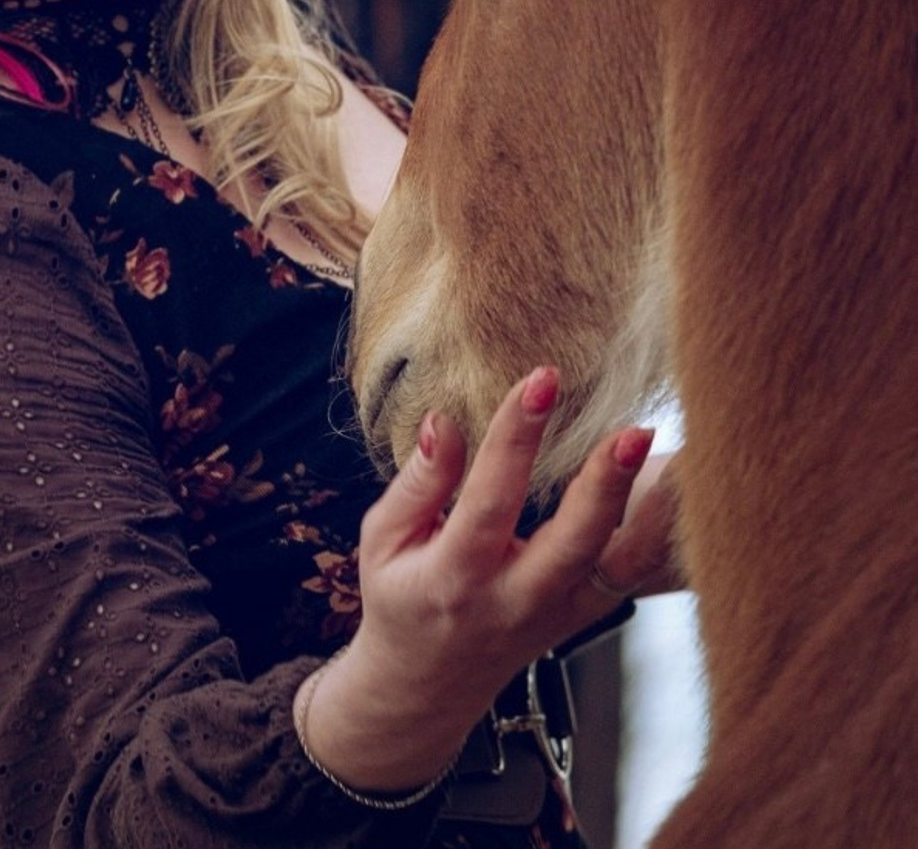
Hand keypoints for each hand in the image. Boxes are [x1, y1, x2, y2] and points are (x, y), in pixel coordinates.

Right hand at [298, 367, 655, 794]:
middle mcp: (515, 600)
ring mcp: (559, 614)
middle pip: (573, 543)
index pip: (490, 500)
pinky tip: (682, 487)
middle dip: (605, 484)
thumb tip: (444, 420)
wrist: (427, 685)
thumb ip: (419, 482)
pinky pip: (633, 576)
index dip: (515, 438)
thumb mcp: (384, 538)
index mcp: (456, 576)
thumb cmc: (401, 596)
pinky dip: (660, 534)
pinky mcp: (586, 615)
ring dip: (653, 513)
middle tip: (633, 428)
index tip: (541, 381)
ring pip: (619, 566)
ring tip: (681, 457)